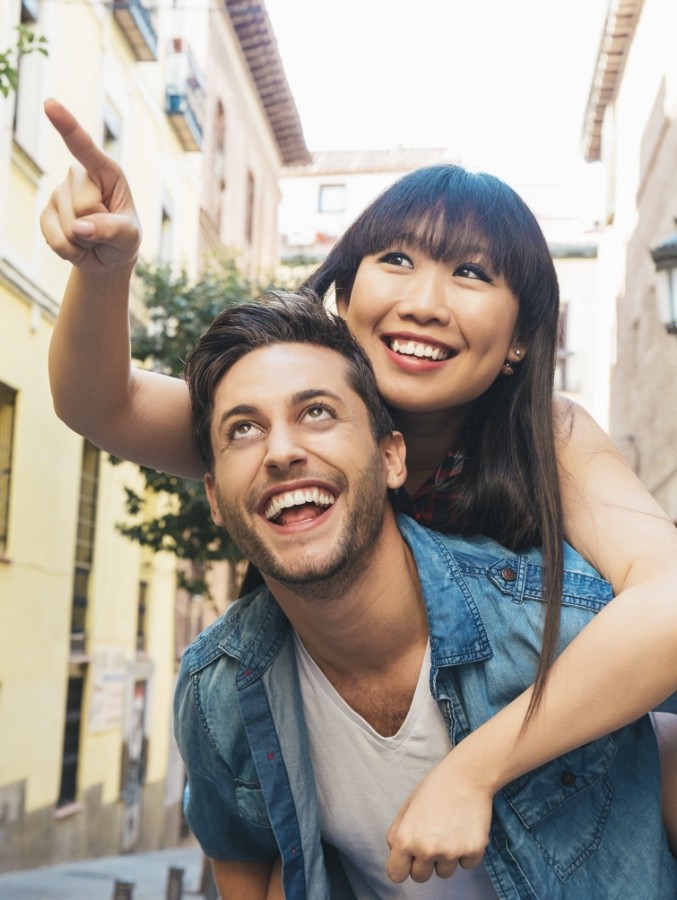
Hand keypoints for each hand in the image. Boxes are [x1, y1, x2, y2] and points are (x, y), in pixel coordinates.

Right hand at [40, 98, 140, 272]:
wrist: (108, 257)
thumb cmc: (124, 238)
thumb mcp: (129, 236)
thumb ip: (112, 229)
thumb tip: (79, 227)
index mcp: (106, 171)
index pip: (84, 147)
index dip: (66, 125)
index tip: (49, 103)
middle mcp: (79, 176)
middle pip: (83, 205)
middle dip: (97, 227)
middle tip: (104, 230)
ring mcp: (59, 194)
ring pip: (69, 226)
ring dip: (85, 242)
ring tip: (93, 238)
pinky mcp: (46, 214)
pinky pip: (55, 239)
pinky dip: (71, 252)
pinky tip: (78, 245)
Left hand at [385, 751, 492, 883]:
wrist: (467, 774)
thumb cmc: (435, 788)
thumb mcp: (407, 807)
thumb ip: (397, 834)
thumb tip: (398, 856)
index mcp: (405, 839)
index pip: (396, 875)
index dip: (402, 867)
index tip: (409, 860)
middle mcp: (426, 850)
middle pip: (420, 877)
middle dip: (424, 863)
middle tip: (433, 838)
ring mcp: (451, 852)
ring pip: (444, 873)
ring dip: (446, 857)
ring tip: (450, 829)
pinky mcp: (473, 851)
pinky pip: (466, 864)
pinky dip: (466, 851)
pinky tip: (465, 828)